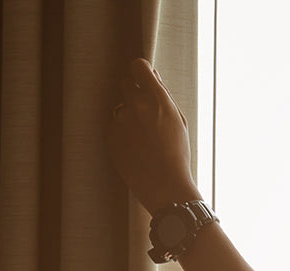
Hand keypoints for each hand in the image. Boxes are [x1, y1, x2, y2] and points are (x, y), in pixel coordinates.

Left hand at [108, 58, 200, 213]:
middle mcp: (136, 106)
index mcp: (157, 99)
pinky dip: (124, 134)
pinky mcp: (110, 136)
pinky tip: (137, 149)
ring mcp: (121, 121)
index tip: (143, 78)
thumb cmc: (177, 154)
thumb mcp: (179, 121)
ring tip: (145, 139)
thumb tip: (152, 76)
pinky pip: (115, 127)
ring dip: (130, 117)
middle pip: (126, 83)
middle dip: (134, 92)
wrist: (165, 184)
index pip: (138, 67)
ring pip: (122, 109)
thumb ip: (163, 96)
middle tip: (146, 110)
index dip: (140, 71)